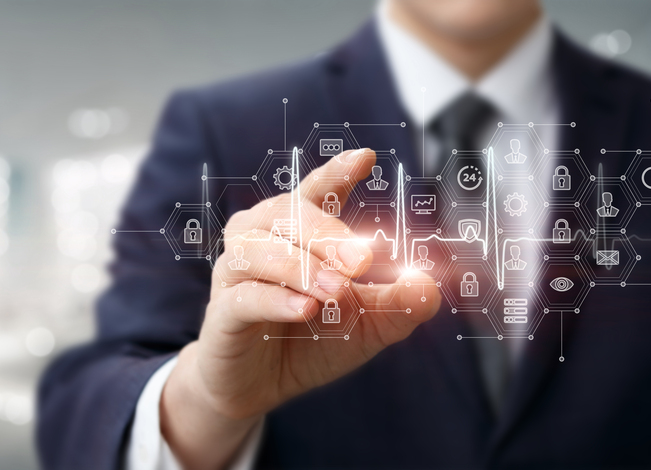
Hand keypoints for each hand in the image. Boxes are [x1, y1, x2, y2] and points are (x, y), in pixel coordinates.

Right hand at [160, 149, 441, 469]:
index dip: (335, 174)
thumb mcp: (368, 325)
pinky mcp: (222, 311)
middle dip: (326, 233)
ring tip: (337, 290)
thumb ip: (399, 304)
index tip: (366, 159)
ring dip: (302, 267)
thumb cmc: (311, 342)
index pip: (314, 193)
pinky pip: (244, 295)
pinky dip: (276, 299)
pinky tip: (305, 309)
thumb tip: (428, 283)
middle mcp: (259, 240)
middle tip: (363, 258)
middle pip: (286, 214)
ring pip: (260, 251)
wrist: (263, 387)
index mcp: (296, 233)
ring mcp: (235, 274)